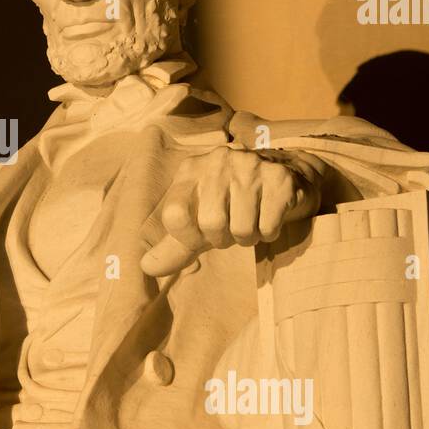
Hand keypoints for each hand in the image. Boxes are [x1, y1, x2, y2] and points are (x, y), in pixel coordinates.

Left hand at [141, 147, 325, 276]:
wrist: (282, 179)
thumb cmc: (232, 205)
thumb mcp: (198, 223)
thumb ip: (173, 246)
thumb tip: (146, 267)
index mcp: (190, 170)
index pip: (174, 214)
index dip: (188, 237)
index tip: (200, 236)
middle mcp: (217, 161)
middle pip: (211, 224)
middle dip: (223, 238)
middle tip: (231, 228)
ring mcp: (250, 165)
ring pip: (242, 229)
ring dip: (248, 237)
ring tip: (250, 220)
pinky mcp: (279, 178)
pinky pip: (268, 227)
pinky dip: (268, 232)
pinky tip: (268, 215)